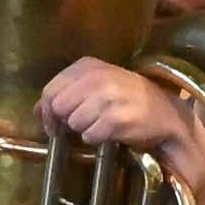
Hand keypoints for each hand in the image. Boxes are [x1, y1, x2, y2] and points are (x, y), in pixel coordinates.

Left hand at [32, 58, 190, 161]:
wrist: (167, 115)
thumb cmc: (129, 101)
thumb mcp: (98, 86)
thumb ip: (67, 92)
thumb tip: (37, 108)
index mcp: (89, 65)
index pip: (50, 89)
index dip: (46, 111)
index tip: (53, 124)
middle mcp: (98, 77)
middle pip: (58, 107)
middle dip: (64, 122)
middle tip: (78, 127)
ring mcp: (108, 97)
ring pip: (73, 122)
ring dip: (84, 130)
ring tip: (102, 124)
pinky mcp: (116, 119)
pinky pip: (89, 135)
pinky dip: (97, 139)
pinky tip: (110, 132)